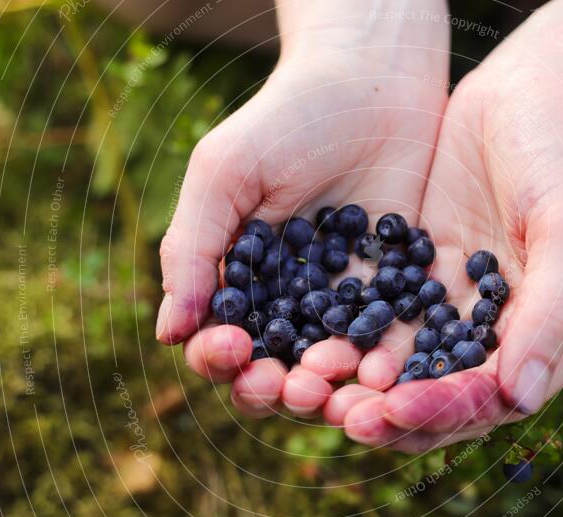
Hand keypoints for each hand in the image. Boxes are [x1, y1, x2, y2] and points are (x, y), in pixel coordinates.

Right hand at [156, 15, 449, 418]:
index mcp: (237, 280)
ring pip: (328, 368)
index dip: (219, 358)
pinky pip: (385, 342)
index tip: (234, 345)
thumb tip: (168, 333)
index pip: (219, 343)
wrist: (375, 85)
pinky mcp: (394, 293)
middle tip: (292, 381)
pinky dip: (382, 363)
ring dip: (328, 385)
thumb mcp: (227, 173)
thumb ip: (192, 248)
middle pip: (272, 369)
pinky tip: (384, 368)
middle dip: (275, 386)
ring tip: (336, 375)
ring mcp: (342, 302)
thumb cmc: (289, 120)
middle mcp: (287, 302)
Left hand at [327, 41, 562, 451]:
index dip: (446, 409)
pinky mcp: (425, 273)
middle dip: (396, 410)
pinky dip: (354, 333)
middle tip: (345, 415)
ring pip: (408, 362)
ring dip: (365, 382)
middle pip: (446, 391)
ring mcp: (461, 303)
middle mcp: (506, 331)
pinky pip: (386, 314)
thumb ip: (550, 311)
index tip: (395, 408)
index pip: (496, 396)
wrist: (537, 87)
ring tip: (317, 388)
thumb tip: (521, 397)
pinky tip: (315, 340)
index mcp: (556, 335)